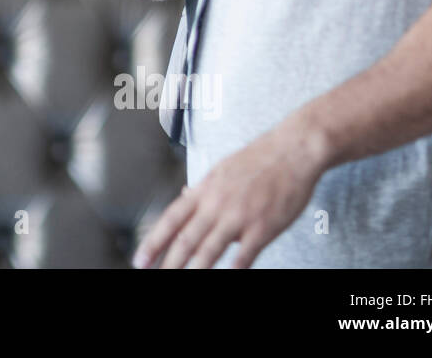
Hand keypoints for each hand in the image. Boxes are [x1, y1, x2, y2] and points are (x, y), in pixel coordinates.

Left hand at [131, 120, 327, 268]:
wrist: (292, 150)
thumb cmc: (257, 159)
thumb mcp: (220, 169)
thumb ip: (202, 188)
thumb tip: (183, 196)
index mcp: (204, 190)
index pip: (170, 220)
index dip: (153, 242)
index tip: (140, 260)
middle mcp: (216, 204)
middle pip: (185, 239)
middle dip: (168, 263)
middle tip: (155, 276)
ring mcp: (239, 216)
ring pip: (209, 249)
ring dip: (194, 270)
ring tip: (183, 280)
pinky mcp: (263, 227)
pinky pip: (244, 254)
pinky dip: (234, 268)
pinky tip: (227, 276)